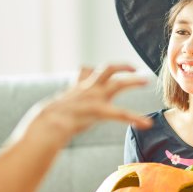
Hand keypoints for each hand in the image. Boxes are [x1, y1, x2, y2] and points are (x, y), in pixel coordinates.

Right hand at [30, 64, 151, 143]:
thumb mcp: (62, 103)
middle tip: (137, 71)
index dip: (106, 69)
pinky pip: (119, 112)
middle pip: (107, 69)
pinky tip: (147, 123)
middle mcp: (88, 89)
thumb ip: (72, 94)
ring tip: (146, 81)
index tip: (120, 71)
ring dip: (133, 81)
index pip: (90, 72)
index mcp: (80, 89)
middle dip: (123, 67)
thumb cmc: (53, 116)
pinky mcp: (97, 109)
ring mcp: (93, 97)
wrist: (46, 124)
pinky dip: (135, 117)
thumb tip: (76, 83)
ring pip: (116, 83)